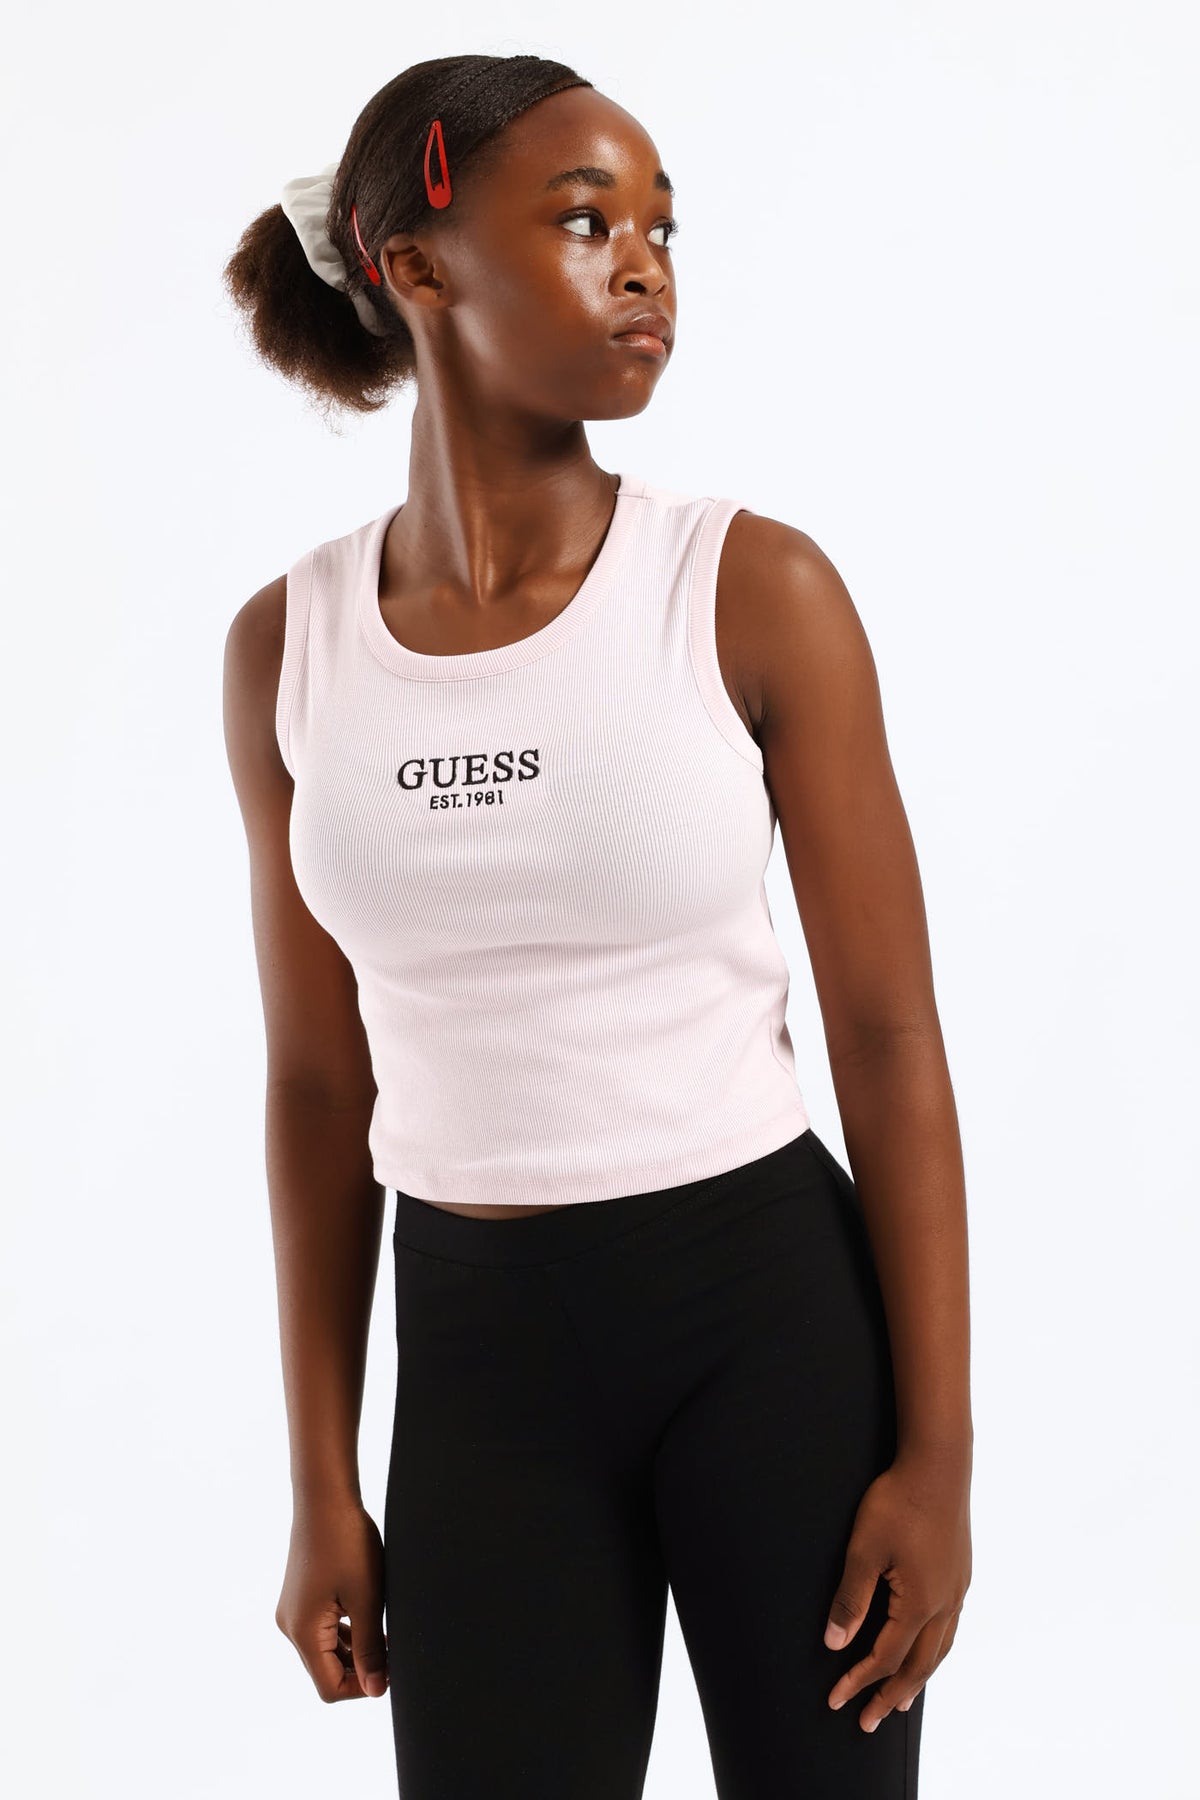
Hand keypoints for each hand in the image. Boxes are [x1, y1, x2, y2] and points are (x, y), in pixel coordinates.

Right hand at [275, 1494, 388, 1702]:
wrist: (325, 1496)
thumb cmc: (348, 1543)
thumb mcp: (367, 1599)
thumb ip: (371, 1648)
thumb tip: (375, 1691)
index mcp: (302, 1631)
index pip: (329, 1687)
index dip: (362, 1687)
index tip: (392, 1669)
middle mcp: (290, 1626)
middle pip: (326, 1670)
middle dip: (361, 1667)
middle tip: (393, 1649)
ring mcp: (293, 1610)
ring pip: (326, 1649)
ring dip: (355, 1649)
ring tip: (385, 1629)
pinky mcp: (300, 1597)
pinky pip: (323, 1628)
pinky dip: (346, 1631)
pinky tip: (370, 1615)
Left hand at [823, 1443, 970, 1730]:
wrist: (939, 1464)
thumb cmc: (898, 1501)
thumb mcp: (864, 1548)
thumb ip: (850, 1598)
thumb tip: (834, 1643)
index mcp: (920, 1604)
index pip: (884, 1658)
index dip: (858, 1682)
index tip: (835, 1700)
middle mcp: (944, 1605)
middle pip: (917, 1666)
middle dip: (890, 1695)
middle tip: (870, 1721)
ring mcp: (957, 1590)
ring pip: (939, 1650)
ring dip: (918, 1678)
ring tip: (902, 1700)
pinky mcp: (960, 1574)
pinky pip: (949, 1627)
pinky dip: (935, 1649)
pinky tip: (929, 1647)